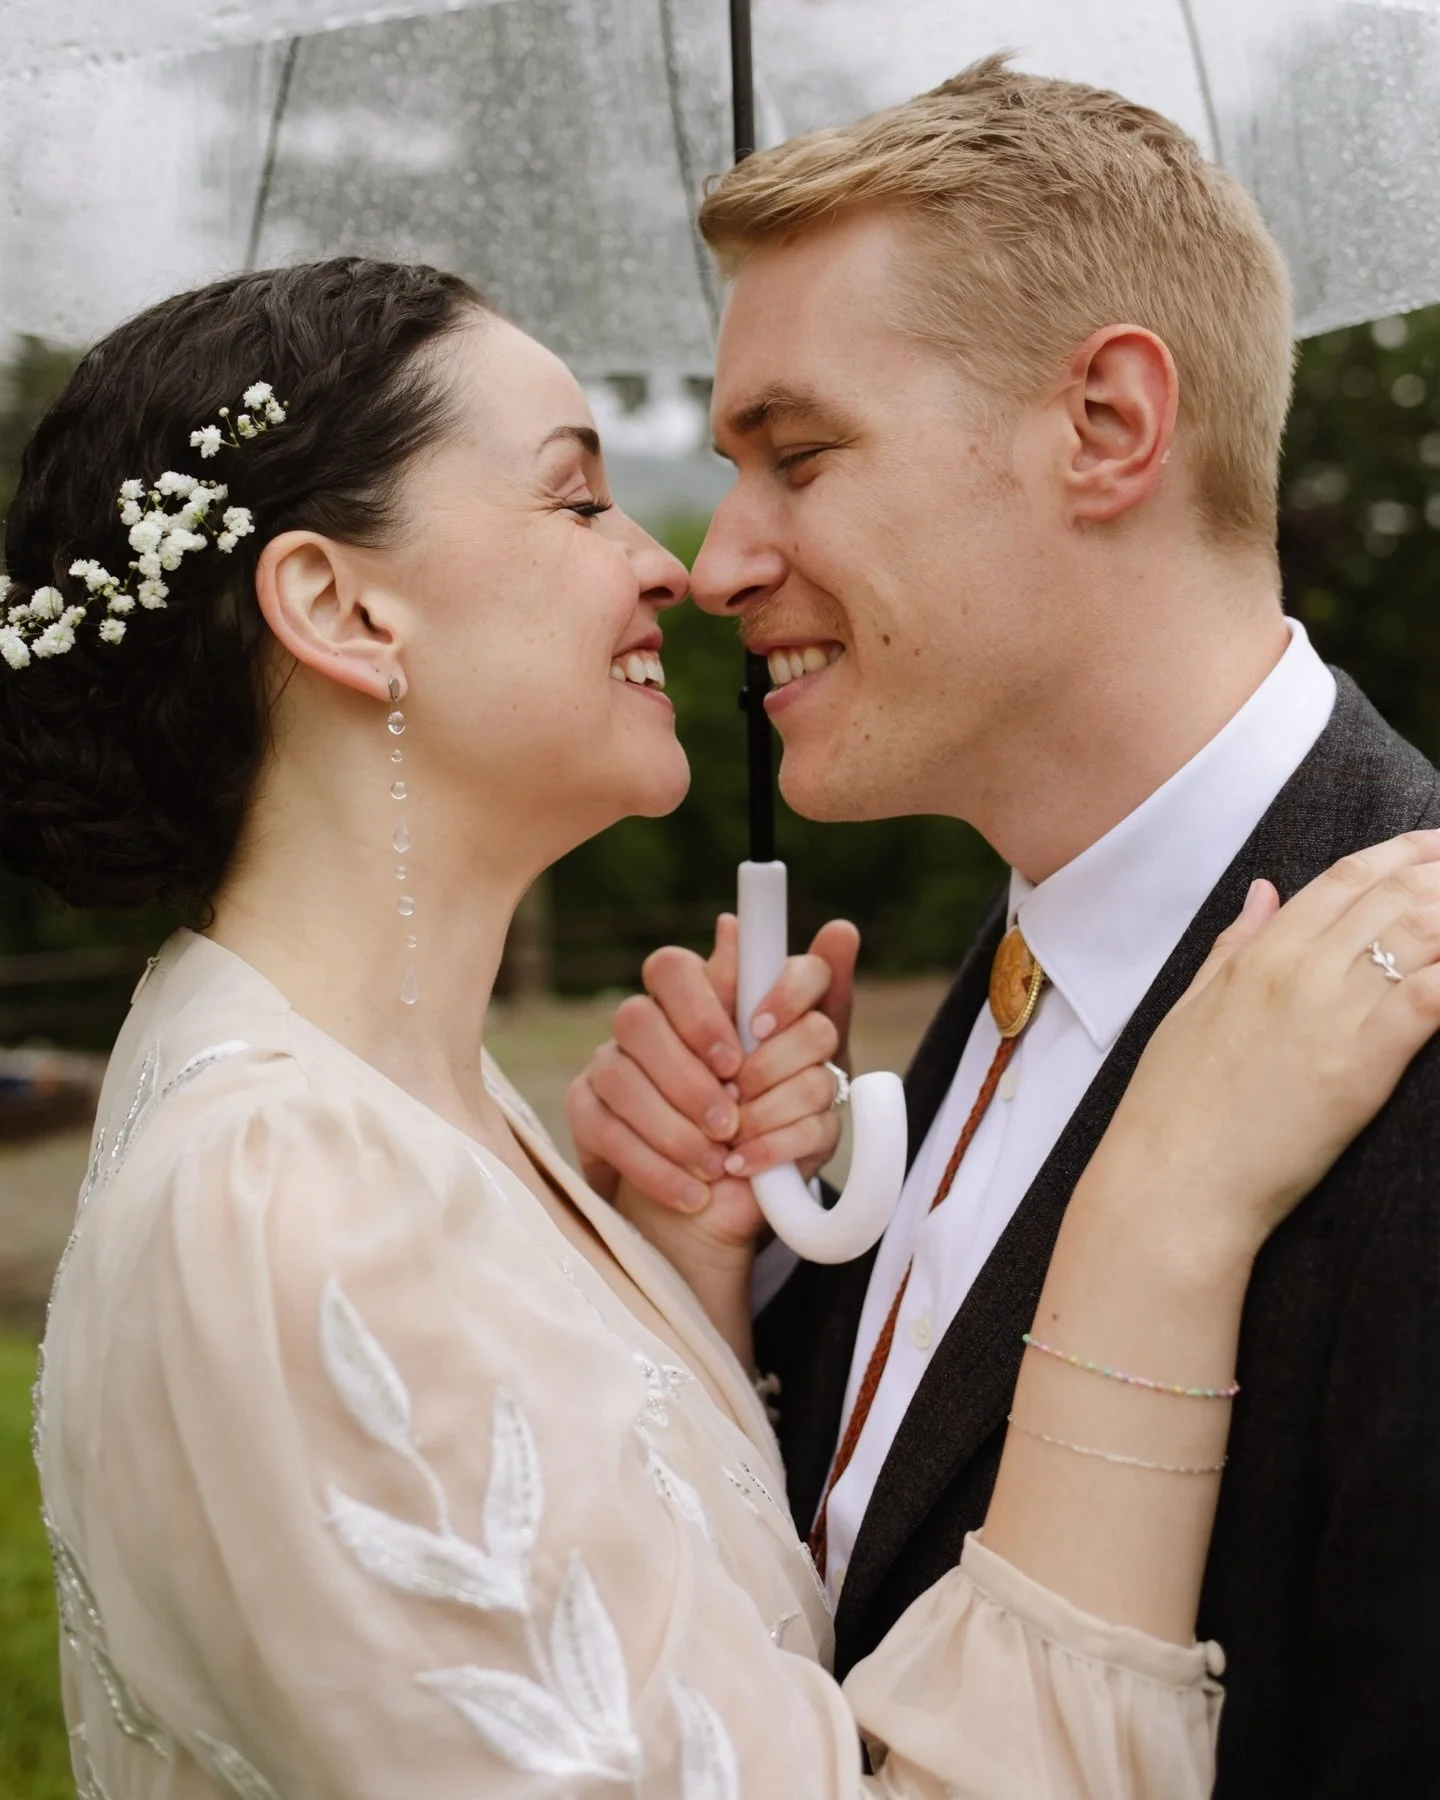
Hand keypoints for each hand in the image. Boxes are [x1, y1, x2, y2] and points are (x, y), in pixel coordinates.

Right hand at [566, 913, 859, 1256]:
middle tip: (731, 1118)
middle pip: (636, 1016)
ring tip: (718, 1163)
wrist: (729, 1199)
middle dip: (688, 1076)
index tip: (757, 1036)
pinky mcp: (585, 1111)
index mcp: (695, 999)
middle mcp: (644, 1022)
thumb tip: (840, 931)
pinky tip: (694, 1191)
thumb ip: (819, 1004)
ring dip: (673, 1127)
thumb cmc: (775, 1117)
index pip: (676, 968)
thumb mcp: (810, 1068)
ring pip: (616, 1074)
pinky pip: (603, 1131)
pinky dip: (655, 1168)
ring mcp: (608, 1064)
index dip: (711, 1000)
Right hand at [1092, 830, 1439, 1269]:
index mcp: (1259, 955)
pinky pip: (1430, 998)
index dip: (1402, 853)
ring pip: (1423, 934)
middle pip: (1396, 896)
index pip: (1345, 878)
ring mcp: (1331, 1014)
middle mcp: (1298, 970)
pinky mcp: (1363, 1065)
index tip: (1436, 845)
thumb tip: (1263, 891)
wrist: (1171, 1183)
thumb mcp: (1191, 1009)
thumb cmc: (1175, 1109)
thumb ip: (1233, 945)